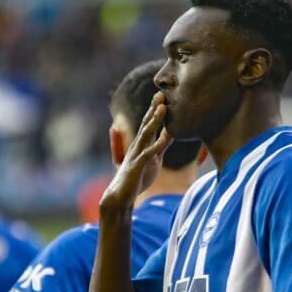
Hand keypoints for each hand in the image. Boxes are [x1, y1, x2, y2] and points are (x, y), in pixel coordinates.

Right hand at [100, 93, 172, 211]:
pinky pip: (147, 154)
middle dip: (154, 109)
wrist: (120, 197)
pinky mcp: (136, 167)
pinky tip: (164, 138)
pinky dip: (155, 146)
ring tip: (162, 108)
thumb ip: (161, 146)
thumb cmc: (137, 178)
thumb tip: (171, 133)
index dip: (155, 110)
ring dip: (154, 121)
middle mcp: (137, 146)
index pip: (149, 123)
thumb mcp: (153, 160)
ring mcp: (135, 155)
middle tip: (161, 93)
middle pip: (146, 124)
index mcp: (142, 144)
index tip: (163, 95)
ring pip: (145, 135)